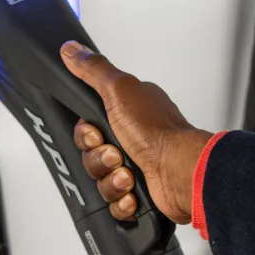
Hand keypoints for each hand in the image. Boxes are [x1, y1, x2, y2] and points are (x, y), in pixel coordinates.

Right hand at [60, 41, 212, 224]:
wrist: (182, 173)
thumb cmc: (158, 133)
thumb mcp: (120, 90)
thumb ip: (94, 70)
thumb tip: (72, 50)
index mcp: (128, 112)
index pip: (88, 125)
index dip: (86, 133)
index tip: (96, 132)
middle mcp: (133, 138)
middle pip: (91, 154)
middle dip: (99, 158)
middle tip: (116, 153)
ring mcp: (137, 166)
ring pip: (100, 180)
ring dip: (112, 180)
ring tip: (128, 174)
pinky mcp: (141, 193)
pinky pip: (114, 204)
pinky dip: (122, 200)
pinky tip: (134, 192)